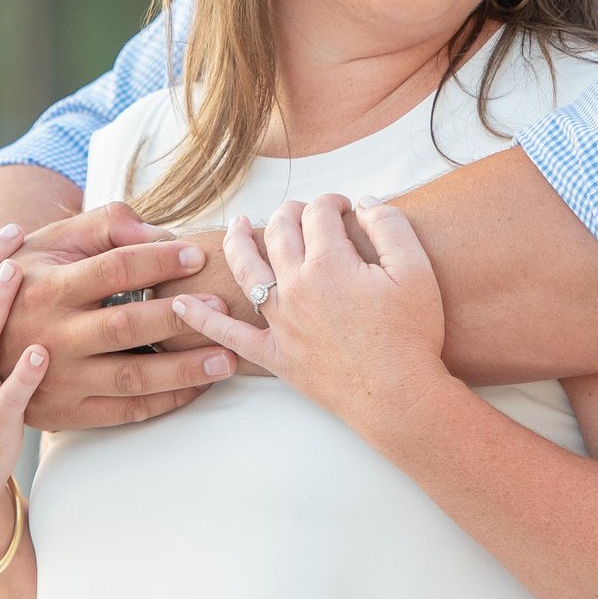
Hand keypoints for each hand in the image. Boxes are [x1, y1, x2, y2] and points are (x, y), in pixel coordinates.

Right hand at [0, 202, 237, 428]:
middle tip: (223, 310)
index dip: (157, 261)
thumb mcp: (52, 242)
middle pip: (126, 327)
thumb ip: (105, 226)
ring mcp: (59, 380)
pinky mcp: (66, 413)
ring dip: (183, 370)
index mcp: (48, 288)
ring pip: (130, 377)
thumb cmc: (26, 280)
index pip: (113, 269)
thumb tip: (158, 233)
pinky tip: (197, 387)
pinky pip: (123, 411)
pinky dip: (164, 402)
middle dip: (180, 319)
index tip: (197, 254)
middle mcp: (52, 336)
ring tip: (226, 359)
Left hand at [172, 194, 455, 441]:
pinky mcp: (275, 355)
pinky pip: (229, 335)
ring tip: (237, 226)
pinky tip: (182, 305)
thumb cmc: (411, 334)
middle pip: (281, 233)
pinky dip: (203, 319)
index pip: (320, 213)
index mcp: (329, 262)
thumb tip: (366, 202)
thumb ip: (390, 225)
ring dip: (238, 242)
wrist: (398, 396)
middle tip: (303, 211)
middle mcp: (296, 287)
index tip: (346, 207)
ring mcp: (280, 322)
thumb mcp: (415, 269)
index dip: (333, 202)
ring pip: (247, 270)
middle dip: (292, 213)